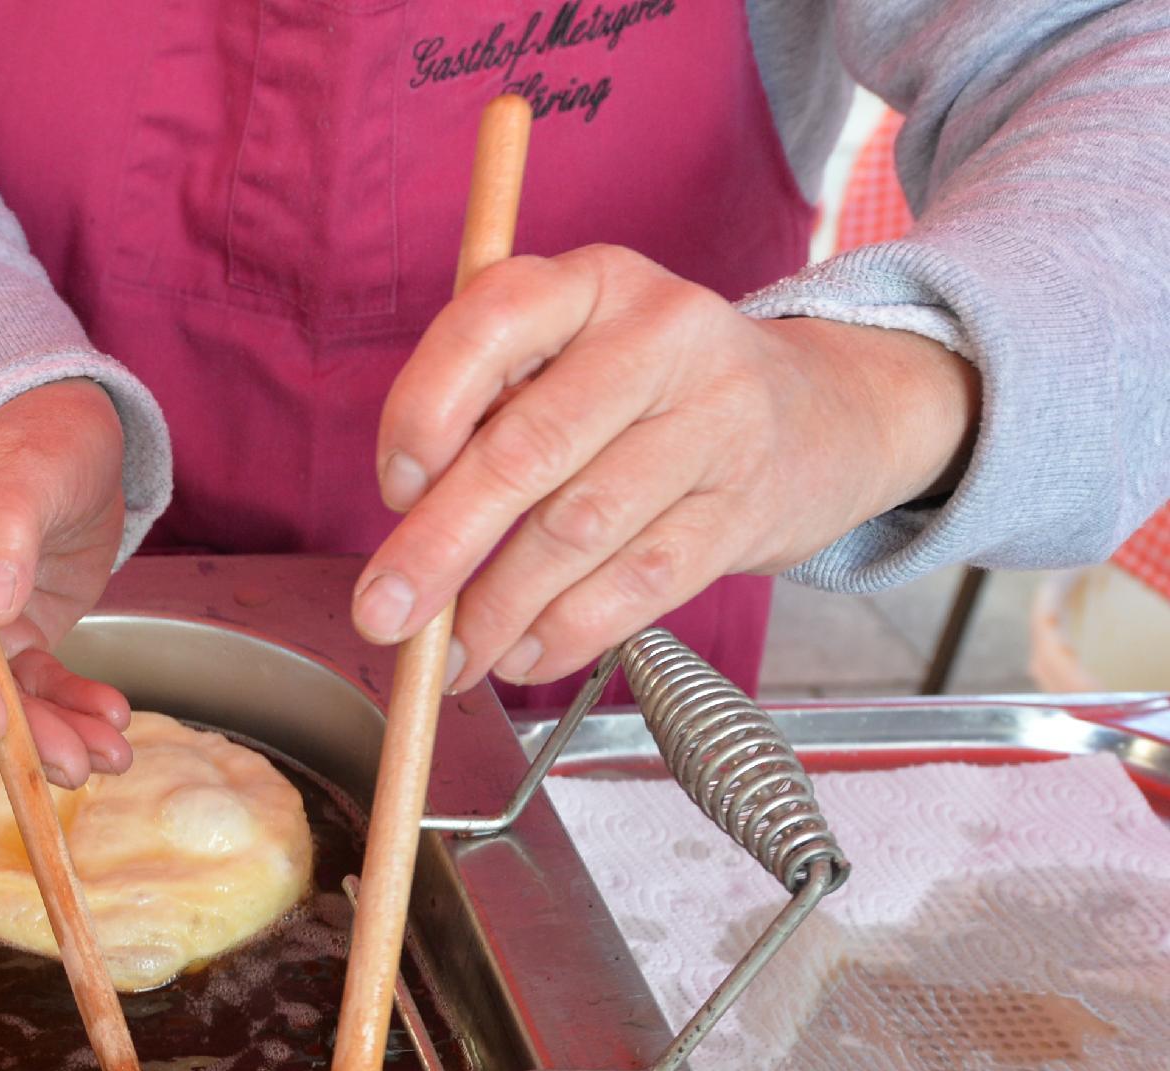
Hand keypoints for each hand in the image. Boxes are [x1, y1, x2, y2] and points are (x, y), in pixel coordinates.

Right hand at [0, 379, 133, 786]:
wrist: (78, 442)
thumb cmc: (45, 435)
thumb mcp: (30, 466)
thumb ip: (2, 527)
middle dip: (5, 731)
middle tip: (65, 761)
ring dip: (46, 736)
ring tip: (105, 756)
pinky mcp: (8, 642)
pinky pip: (33, 691)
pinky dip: (70, 711)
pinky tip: (110, 721)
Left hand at [354, 245, 979, 689]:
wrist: (820, 414)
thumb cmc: (646, 393)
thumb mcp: (570, 358)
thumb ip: (487, 412)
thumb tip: (407, 527)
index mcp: (591, 283)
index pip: (489, 324)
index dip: (424, 412)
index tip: (393, 490)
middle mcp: (660, 335)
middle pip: (528, 448)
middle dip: (438, 547)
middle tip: (381, 616)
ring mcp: (715, 419)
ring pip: (579, 527)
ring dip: (497, 609)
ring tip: (448, 656)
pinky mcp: (745, 505)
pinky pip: (640, 582)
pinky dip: (567, 630)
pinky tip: (522, 656)